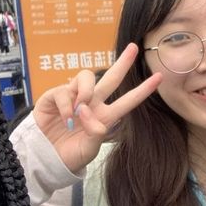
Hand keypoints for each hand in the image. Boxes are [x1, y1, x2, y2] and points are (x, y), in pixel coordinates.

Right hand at [32, 43, 162, 173]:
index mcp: (105, 116)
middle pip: (110, 78)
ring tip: (81, 108)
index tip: (159, 77)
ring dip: (86, 90)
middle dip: (122, 62)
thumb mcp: (88, 149)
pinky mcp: (54, 97)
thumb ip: (94, 133)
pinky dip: (67, 104)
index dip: (143, 90)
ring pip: (86, 77)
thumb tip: (87, 111)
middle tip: (133, 47)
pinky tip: (66, 118)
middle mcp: (92, 103)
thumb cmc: (70, 155)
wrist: (45, 158)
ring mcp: (73, 98)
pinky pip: (64, 90)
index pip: (127, 101)